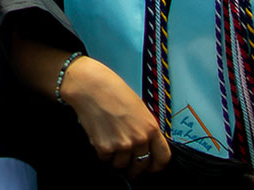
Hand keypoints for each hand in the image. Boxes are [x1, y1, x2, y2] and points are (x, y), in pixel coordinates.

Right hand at [59, 56, 171, 176]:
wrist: (90, 86)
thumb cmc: (113, 91)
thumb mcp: (139, 109)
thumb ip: (145, 130)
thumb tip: (146, 147)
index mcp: (151, 128)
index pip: (162, 159)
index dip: (156, 166)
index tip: (150, 167)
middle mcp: (139, 138)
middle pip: (141, 166)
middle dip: (134, 166)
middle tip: (127, 158)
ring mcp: (122, 145)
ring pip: (122, 165)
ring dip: (116, 158)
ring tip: (111, 140)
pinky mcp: (105, 148)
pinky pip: (106, 160)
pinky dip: (103, 152)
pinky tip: (101, 136)